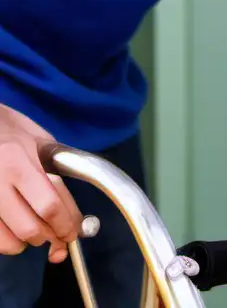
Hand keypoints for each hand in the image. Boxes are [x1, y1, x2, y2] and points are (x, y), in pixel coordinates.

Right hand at [0, 106, 82, 262]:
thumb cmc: (10, 129)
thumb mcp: (39, 141)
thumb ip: (55, 170)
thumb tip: (71, 204)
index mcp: (19, 164)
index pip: (48, 205)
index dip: (65, 223)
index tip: (73, 230)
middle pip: (29, 228)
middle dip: (50, 236)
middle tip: (59, 233)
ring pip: (8, 241)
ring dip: (27, 242)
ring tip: (37, 230)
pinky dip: (8, 241)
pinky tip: (15, 230)